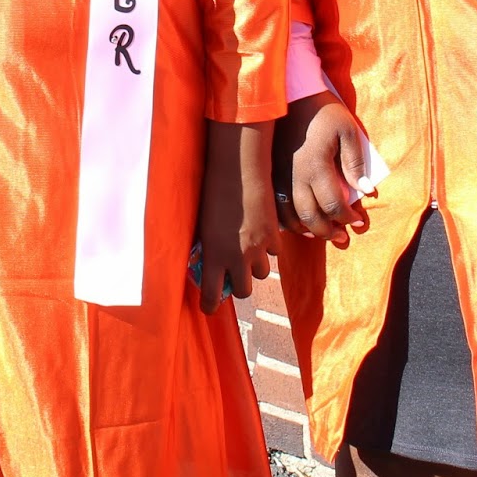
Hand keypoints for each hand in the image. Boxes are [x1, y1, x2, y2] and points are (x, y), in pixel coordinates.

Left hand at [196, 121, 280, 313]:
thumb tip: (206, 264)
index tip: (208, 308)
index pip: (212, 296)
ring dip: (254, 266)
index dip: (210, 306)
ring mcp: (258, 248)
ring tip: (246, 248)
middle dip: (238, 284)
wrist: (237, 169)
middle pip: (243, 291)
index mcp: (214, 255)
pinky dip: (268, 248)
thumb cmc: (210, 192)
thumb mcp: (202, 225)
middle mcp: (237, 257)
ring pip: (261, 273)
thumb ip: (206, 248)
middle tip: (232, 272)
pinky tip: (260, 233)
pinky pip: (274, 254)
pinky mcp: (273, 235)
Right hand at [274, 92, 370, 247]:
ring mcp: (279, 175)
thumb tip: (365, 191)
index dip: (347, 218)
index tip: (359, 221)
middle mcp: (295, 175)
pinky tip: (299, 221)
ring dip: (307, 229)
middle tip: (343, 236)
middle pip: (310, 216)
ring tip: (322, 233)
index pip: (332, 204)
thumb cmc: (323, 111)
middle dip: (328, 231)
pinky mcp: (271, 172)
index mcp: (316, 165)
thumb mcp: (347, 130)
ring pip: (290, 215)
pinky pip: (276, 205)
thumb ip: (355, 162)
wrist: (291, 94)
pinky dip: (288, 219)